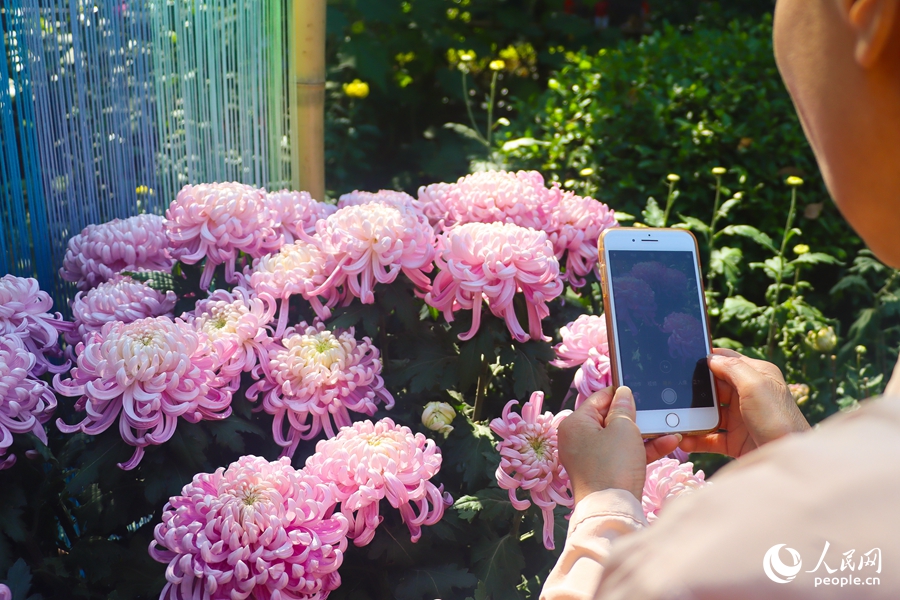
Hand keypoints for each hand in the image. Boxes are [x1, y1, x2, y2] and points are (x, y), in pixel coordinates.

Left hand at [558, 386, 680, 502]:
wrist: (613, 510)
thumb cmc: (613, 466)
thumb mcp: (623, 429)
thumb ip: (623, 408)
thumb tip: (622, 394)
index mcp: (575, 424)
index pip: (598, 399)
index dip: (619, 393)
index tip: (637, 389)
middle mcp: (578, 439)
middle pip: (610, 419)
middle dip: (636, 416)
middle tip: (655, 410)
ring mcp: (591, 457)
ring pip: (620, 438)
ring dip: (645, 433)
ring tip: (668, 427)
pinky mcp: (604, 472)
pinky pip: (624, 454)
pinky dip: (643, 449)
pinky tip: (668, 443)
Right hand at [678, 348, 810, 457]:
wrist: (785, 462)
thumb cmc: (777, 420)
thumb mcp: (756, 386)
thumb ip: (733, 368)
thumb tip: (711, 357)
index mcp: (757, 375)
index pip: (727, 360)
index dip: (706, 358)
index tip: (682, 359)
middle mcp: (748, 395)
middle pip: (713, 386)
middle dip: (693, 388)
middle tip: (672, 391)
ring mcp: (740, 419)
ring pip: (708, 412)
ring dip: (691, 415)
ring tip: (674, 418)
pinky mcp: (734, 440)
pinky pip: (709, 437)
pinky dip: (695, 438)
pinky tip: (683, 440)